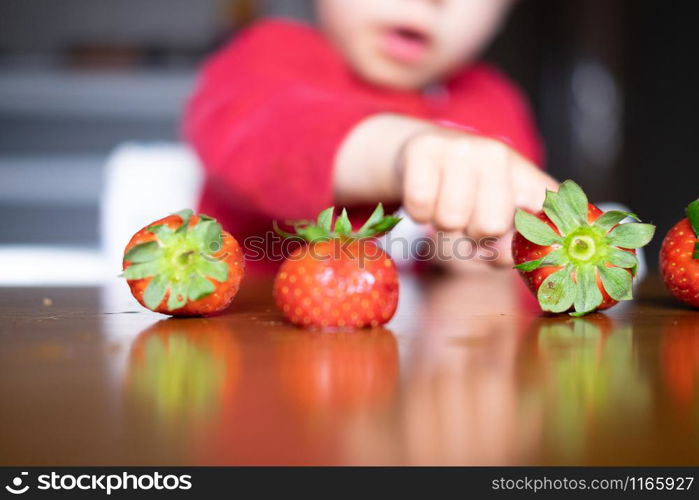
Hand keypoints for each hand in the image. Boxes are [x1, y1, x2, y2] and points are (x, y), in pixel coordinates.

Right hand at [397, 128, 557, 240]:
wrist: (422, 153)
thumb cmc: (465, 196)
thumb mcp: (494, 222)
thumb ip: (508, 248)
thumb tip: (501, 253)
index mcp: (526, 176)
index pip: (548, 213)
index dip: (532, 241)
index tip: (515, 247)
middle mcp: (498, 155)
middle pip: (491, 225)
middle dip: (473, 236)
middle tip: (468, 222)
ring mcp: (461, 148)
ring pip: (450, 218)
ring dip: (442, 225)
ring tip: (444, 207)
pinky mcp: (424, 148)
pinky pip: (420, 204)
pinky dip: (418, 213)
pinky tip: (426, 199)